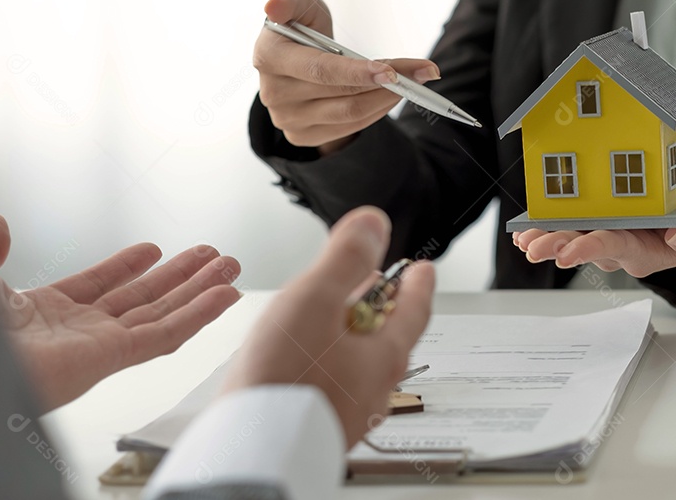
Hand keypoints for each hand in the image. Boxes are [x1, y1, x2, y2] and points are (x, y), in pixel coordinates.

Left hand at [0, 215, 241, 409]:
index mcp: (45, 312)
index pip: (99, 286)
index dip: (127, 267)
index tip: (153, 249)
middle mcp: (79, 331)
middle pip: (143, 299)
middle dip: (181, 277)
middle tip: (213, 257)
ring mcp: (100, 346)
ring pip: (163, 315)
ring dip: (200, 291)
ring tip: (230, 268)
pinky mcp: (114, 358)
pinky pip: (165, 334)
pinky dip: (198, 314)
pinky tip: (224, 296)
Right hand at [222, 206, 434, 446]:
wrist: (252, 450)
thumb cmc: (284, 380)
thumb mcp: (315, 298)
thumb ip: (345, 258)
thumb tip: (374, 224)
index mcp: (384, 354)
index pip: (415, 309)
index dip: (418, 282)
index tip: (423, 269)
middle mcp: (374, 388)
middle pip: (388, 337)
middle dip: (380, 307)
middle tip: (373, 287)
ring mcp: (349, 411)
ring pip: (359, 362)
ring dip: (349, 334)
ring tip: (329, 318)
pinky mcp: (320, 425)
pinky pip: (334, 385)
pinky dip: (327, 361)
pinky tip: (301, 360)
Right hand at [254, 0, 440, 152]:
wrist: (293, 57)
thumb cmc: (300, 24)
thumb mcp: (298, 2)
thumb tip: (274, 6)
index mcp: (267, 56)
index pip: (320, 70)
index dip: (356, 72)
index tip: (391, 72)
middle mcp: (273, 94)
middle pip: (343, 93)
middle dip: (389, 81)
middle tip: (425, 71)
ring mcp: (287, 119)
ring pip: (351, 113)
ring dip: (389, 98)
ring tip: (416, 81)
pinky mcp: (302, 136)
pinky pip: (350, 127)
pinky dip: (378, 110)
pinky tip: (393, 94)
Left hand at [513, 204, 675, 276]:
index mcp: (644, 251)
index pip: (614, 247)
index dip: (589, 249)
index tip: (568, 255)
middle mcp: (620, 247)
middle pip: (584, 247)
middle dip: (556, 246)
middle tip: (532, 248)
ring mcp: (608, 238)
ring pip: (572, 239)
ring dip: (546, 238)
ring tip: (522, 239)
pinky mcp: (601, 226)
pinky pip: (570, 229)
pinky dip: (547, 228)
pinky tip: (524, 230)